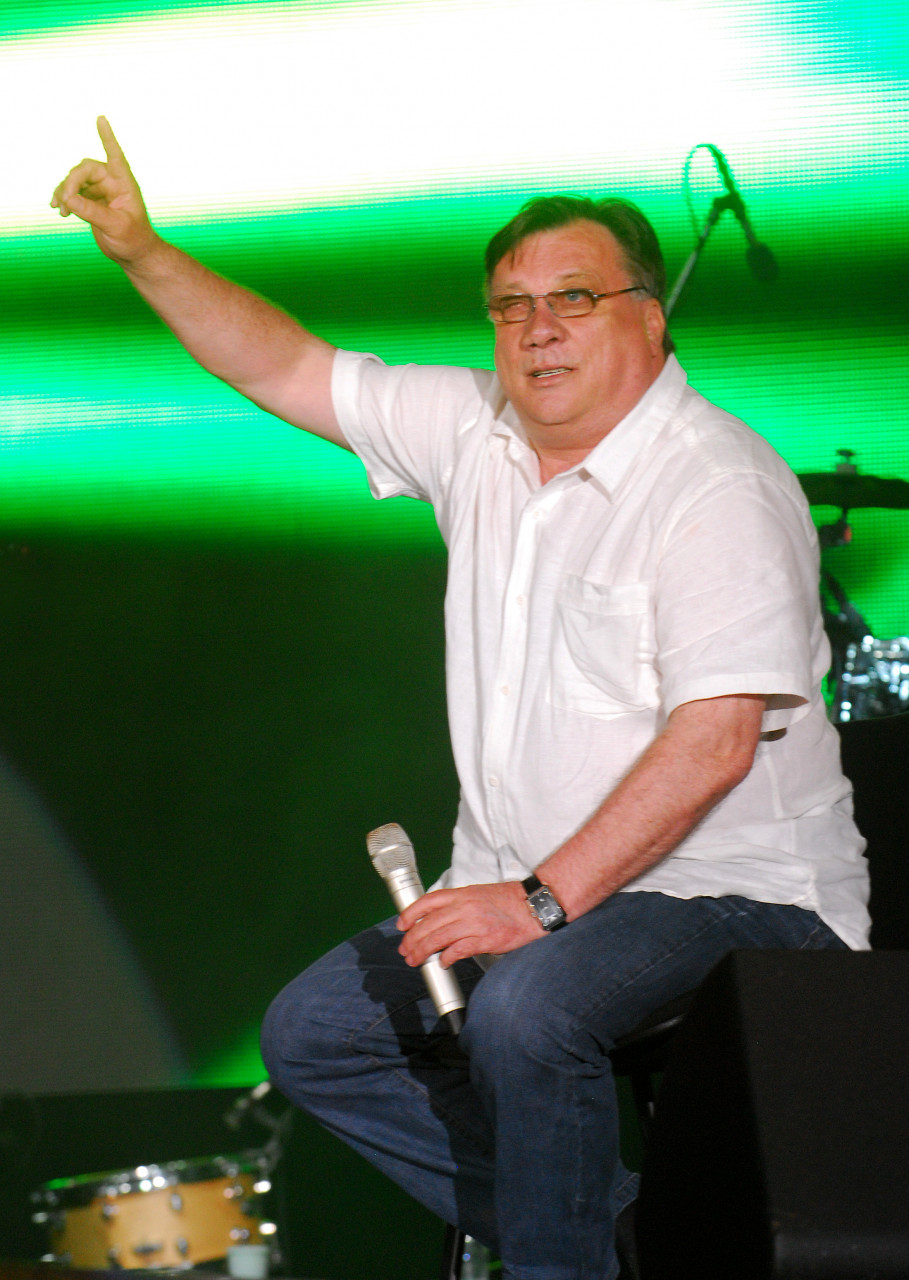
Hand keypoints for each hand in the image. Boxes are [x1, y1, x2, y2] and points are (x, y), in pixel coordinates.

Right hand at [50, 117, 156, 265]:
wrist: (134, 254)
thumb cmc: (133, 239)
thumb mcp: (114, 226)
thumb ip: (92, 212)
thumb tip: (67, 198)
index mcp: (124, 183)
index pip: (116, 155)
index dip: (107, 137)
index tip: (101, 118)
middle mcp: (112, 183)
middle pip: (85, 169)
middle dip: (71, 182)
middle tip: (65, 201)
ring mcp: (100, 191)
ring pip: (75, 181)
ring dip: (64, 192)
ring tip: (60, 210)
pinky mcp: (90, 201)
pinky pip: (72, 193)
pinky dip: (64, 200)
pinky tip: (59, 210)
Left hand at [397, 882, 543, 967]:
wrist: (532, 907)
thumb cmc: (508, 901)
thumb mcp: (477, 894)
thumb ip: (457, 904)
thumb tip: (438, 919)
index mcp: (462, 894)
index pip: (428, 901)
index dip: (410, 913)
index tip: (401, 925)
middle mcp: (464, 907)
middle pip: (429, 924)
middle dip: (413, 939)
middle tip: (405, 949)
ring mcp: (474, 923)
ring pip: (438, 938)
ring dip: (423, 951)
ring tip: (415, 959)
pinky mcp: (484, 939)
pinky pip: (457, 951)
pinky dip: (446, 958)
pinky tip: (442, 963)